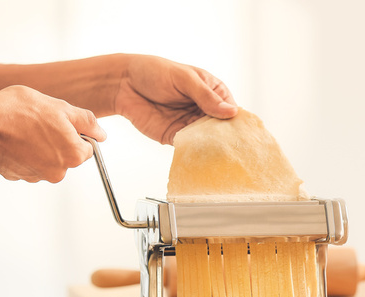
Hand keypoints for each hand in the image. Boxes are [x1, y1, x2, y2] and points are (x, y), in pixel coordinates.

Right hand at [0, 85, 106, 182]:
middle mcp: (57, 172)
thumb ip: (86, 122)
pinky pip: (27, 163)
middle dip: (57, 140)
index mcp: (73, 156)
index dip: (75, 133)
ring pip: (46, 159)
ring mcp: (36, 176)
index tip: (60, 123)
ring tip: (23, 129)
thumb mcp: (59, 107)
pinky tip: (12, 139)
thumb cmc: (16, 112)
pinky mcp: (17, 176)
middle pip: (66, 156)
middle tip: (39, 123)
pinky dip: (22, 153)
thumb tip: (101, 134)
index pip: (86, 148)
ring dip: (39, 146)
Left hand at [114, 55, 237, 144]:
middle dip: (226, 138)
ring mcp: (190, 124)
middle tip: (233, 148)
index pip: (230, 109)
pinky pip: (190, 147)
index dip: (236, 120)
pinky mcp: (176, 137)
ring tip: (220, 156)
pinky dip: (195, 152)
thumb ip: (206, 96)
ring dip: (213, 147)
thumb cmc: (154, 72)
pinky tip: (201, 157)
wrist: (123, 84)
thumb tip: (231, 112)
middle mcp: (204, 109)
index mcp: (211, 92)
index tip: (241, 132)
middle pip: (222, 128)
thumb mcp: (184, 78)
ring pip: (208, 140)